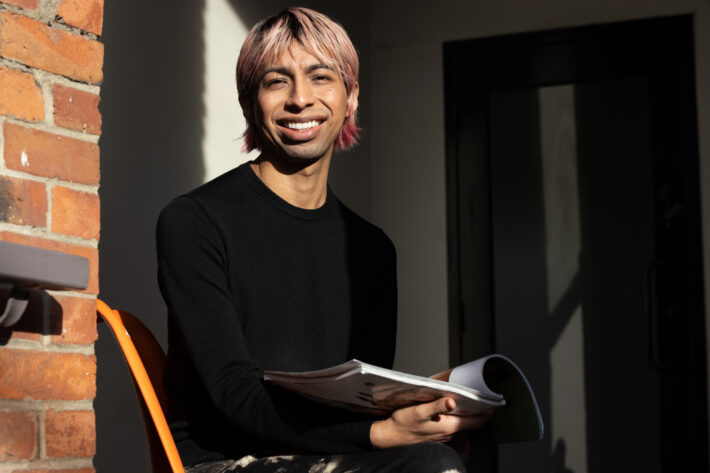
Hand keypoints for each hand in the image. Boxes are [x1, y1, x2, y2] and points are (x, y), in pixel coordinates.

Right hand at [369, 397, 493, 448]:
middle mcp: (450, 434)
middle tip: (484, 399)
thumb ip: (436, 406)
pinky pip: (455, 430)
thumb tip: (451, 401)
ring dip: (469, 417)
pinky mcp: (438, 438)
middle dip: (479, 413)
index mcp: (449, 427)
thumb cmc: (403, 423)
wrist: (390, 437)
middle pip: (471, 424)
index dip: (487, 413)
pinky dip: (459, 421)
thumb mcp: (418, 411)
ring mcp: (444, 438)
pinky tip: (454, 412)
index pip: (476, 422)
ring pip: (463, 427)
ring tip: (471, 403)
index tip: (495, 403)